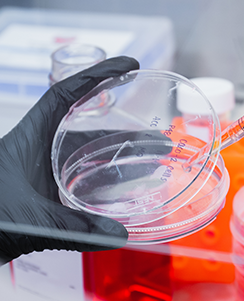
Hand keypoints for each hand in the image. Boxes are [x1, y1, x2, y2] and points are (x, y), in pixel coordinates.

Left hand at [0, 56, 138, 263]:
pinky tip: (123, 192)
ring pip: (87, 158)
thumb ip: (76, 230)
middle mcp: (38, 151)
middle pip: (88, 131)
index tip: (127, 65)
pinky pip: (81, 182)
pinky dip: (103, 184)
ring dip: (118, 159)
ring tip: (150, 164)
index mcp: (29, 140)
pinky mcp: (44, 194)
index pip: (65, 95)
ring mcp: (42, 173)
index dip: (96, 75)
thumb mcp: (30, 220)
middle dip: (125, 133)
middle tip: (158, 139)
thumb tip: (119, 235)